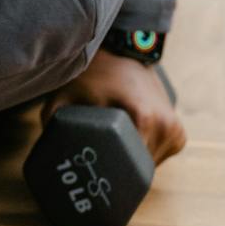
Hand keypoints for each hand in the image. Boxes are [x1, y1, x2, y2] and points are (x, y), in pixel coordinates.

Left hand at [41, 49, 186, 164]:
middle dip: (118, 172)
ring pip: (149, 166)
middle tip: (96, 165)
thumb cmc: (93, 73)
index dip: (107, 175)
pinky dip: (143, 154)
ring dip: (132, 164)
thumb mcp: (67, 94)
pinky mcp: (178, 132)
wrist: (123, 50)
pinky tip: (127, 144)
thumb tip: (46, 152)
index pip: (128, 168)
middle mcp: (166, 126)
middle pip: (138, 170)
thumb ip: (53, 120)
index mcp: (144, 120)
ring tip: (112, 150)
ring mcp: (175, 130)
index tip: (91, 175)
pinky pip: (158, 156)